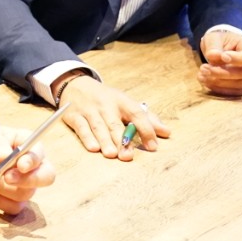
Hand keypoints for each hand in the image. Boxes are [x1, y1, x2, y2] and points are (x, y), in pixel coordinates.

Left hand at [0, 125, 56, 213]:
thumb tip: (5, 155)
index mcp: (28, 145)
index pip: (40, 153)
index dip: (33, 161)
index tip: (20, 165)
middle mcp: (33, 166)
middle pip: (46, 177)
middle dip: (29, 180)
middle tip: (7, 177)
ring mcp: (26, 185)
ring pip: (25, 193)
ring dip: (6, 189)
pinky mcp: (15, 200)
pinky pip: (14, 207)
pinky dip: (1, 201)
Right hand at [55, 75, 169, 159]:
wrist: (75, 84)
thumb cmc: (106, 99)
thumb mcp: (125, 103)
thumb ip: (146, 118)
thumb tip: (167, 132)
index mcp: (122, 101)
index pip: (136, 113)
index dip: (145, 129)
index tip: (153, 146)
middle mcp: (105, 105)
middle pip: (114, 123)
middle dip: (121, 140)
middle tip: (127, 156)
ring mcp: (89, 110)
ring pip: (98, 127)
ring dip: (105, 140)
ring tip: (111, 154)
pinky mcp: (74, 116)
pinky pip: (81, 127)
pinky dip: (86, 137)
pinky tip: (93, 147)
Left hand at [198, 29, 241, 95]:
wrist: (224, 49)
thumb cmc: (221, 41)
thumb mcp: (215, 38)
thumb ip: (214, 46)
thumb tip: (212, 55)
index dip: (238, 59)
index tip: (222, 56)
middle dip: (221, 73)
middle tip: (203, 68)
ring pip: (239, 85)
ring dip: (219, 82)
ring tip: (201, 76)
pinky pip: (236, 92)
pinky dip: (221, 89)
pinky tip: (207, 83)